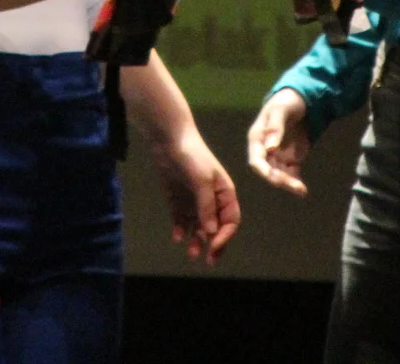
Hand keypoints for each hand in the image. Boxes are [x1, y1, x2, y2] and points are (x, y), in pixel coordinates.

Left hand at [148, 128, 239, 265]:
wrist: (169, 139)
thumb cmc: (192, 156)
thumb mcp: (202, 181)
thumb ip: (206, 207)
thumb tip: (210, 233)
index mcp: (225, 193)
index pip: (230, 221)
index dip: (224, 236)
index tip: (213, 247)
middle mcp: (212, 199)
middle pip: (216, 228)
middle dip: (212, 244)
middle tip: (207, 260)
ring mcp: (194, 200)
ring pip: (198, 227)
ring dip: (196, 240)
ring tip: (190, 253)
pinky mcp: (178, 199)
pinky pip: (181, 219)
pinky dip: (180, 229)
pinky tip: (177, 236)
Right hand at [245, 88, 311, 197]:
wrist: (302, 100)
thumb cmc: (287, 101)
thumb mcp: (281, 109)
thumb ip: (275, 127)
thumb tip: (270, 148)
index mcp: (257, 138)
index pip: (256, 159)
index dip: (263, 170)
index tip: (273, 177)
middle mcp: (265, 150)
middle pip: (268, 171)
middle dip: (279, 180)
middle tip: (294, 185)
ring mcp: (277, 156)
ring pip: (279, 175)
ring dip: (288, 183)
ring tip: (301, 190)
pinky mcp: (290, 159)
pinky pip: (290, 174)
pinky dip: (295, 182)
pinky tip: (302, 190)